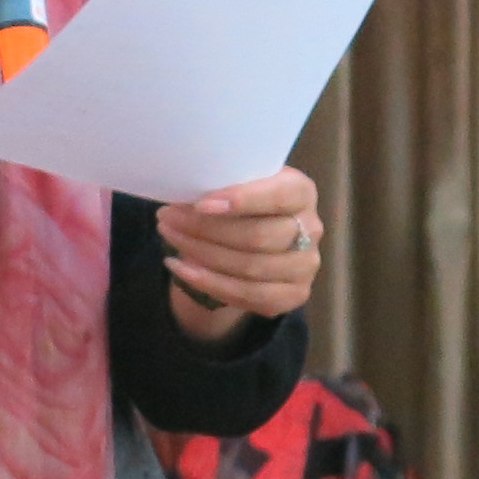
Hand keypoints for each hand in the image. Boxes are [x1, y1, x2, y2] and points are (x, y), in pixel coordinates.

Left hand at [156, 170, 321, 338]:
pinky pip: (248, 295)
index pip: (278, 195)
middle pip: (257, 236)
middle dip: (206, 230)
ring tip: (169, 239)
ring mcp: (305, 266)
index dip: (242, 200)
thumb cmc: (244, 202)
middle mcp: (311, 228)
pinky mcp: (294, 295)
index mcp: (301, 191)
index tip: (201, 204)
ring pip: (249, 267)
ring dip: (201, 255)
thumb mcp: (240, 183)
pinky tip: (180, 268)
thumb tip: (184, 192)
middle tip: (167, 218)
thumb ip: (225, 184)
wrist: (257, 238)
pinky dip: (208, 283)